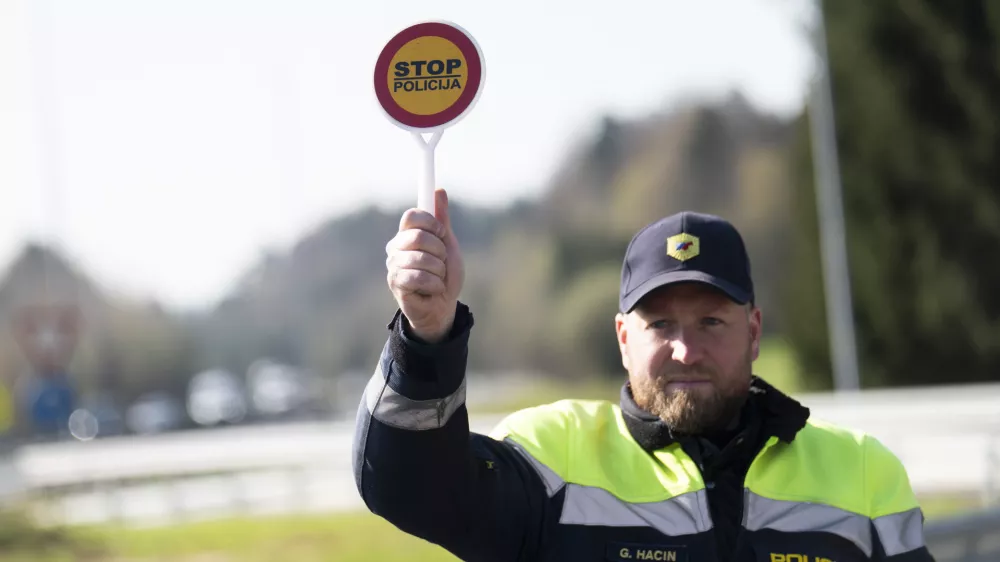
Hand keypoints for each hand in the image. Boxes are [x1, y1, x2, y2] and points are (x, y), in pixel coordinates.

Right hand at [386, 188, 464, 342]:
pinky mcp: (395, 283)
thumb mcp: (448, 244)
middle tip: (441, 262)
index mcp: (407, 233)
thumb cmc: (444, 274)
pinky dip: (434, 284)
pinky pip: (419, 277)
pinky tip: (432, 289)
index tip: (442, 233)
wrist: (442, 306)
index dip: (431, 223)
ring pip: (421, 258)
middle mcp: (396, 246)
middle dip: (439, 251)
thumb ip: (442, 220)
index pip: (412, 215)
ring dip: (439, 271)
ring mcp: (393, 265)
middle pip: (418, 235)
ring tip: (437, 278)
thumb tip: (439, 190)